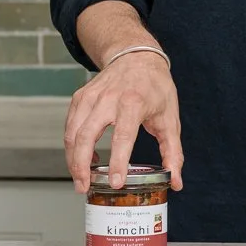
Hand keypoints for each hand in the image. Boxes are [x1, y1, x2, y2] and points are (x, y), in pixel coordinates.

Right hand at [63, 52, 182, 192]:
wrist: (137, 56)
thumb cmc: (156, 88)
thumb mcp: (169, 117)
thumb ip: (173, 151)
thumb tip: (176, 182)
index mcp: (134, 102)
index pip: (122, 136)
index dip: (117, 162)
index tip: (115, 183)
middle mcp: (108, 98)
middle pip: (86, 137)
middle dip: (81, 167)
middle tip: (84, 188)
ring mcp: (91, 97)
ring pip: (72, 133)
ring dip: (73, 160)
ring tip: (81, 179)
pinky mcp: (80, 97)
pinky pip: (70, 126)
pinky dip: (72, 146)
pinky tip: (83, 157)